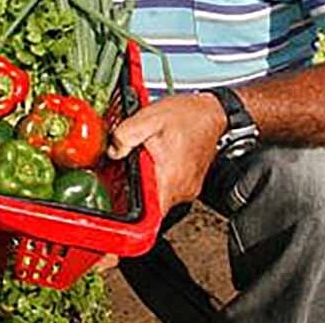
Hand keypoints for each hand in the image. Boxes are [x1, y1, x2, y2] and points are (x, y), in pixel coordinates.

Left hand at [107, 93, 225, 211]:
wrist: (211, 111)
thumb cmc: (188, 115)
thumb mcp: (148, 118)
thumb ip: (125, 135)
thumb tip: (113, 151)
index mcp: (171, 177)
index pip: (152, 214)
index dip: (134, 211)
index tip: (122, 199)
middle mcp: (183, 188)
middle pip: (153, 204)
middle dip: (138, 187)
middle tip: (134, 165)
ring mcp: (189, 188)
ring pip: (161, 196)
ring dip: (150, 180)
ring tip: (148, 157)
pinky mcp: (191, 183)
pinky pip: (170, 188)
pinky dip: (160, 176)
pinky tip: (158, 158)